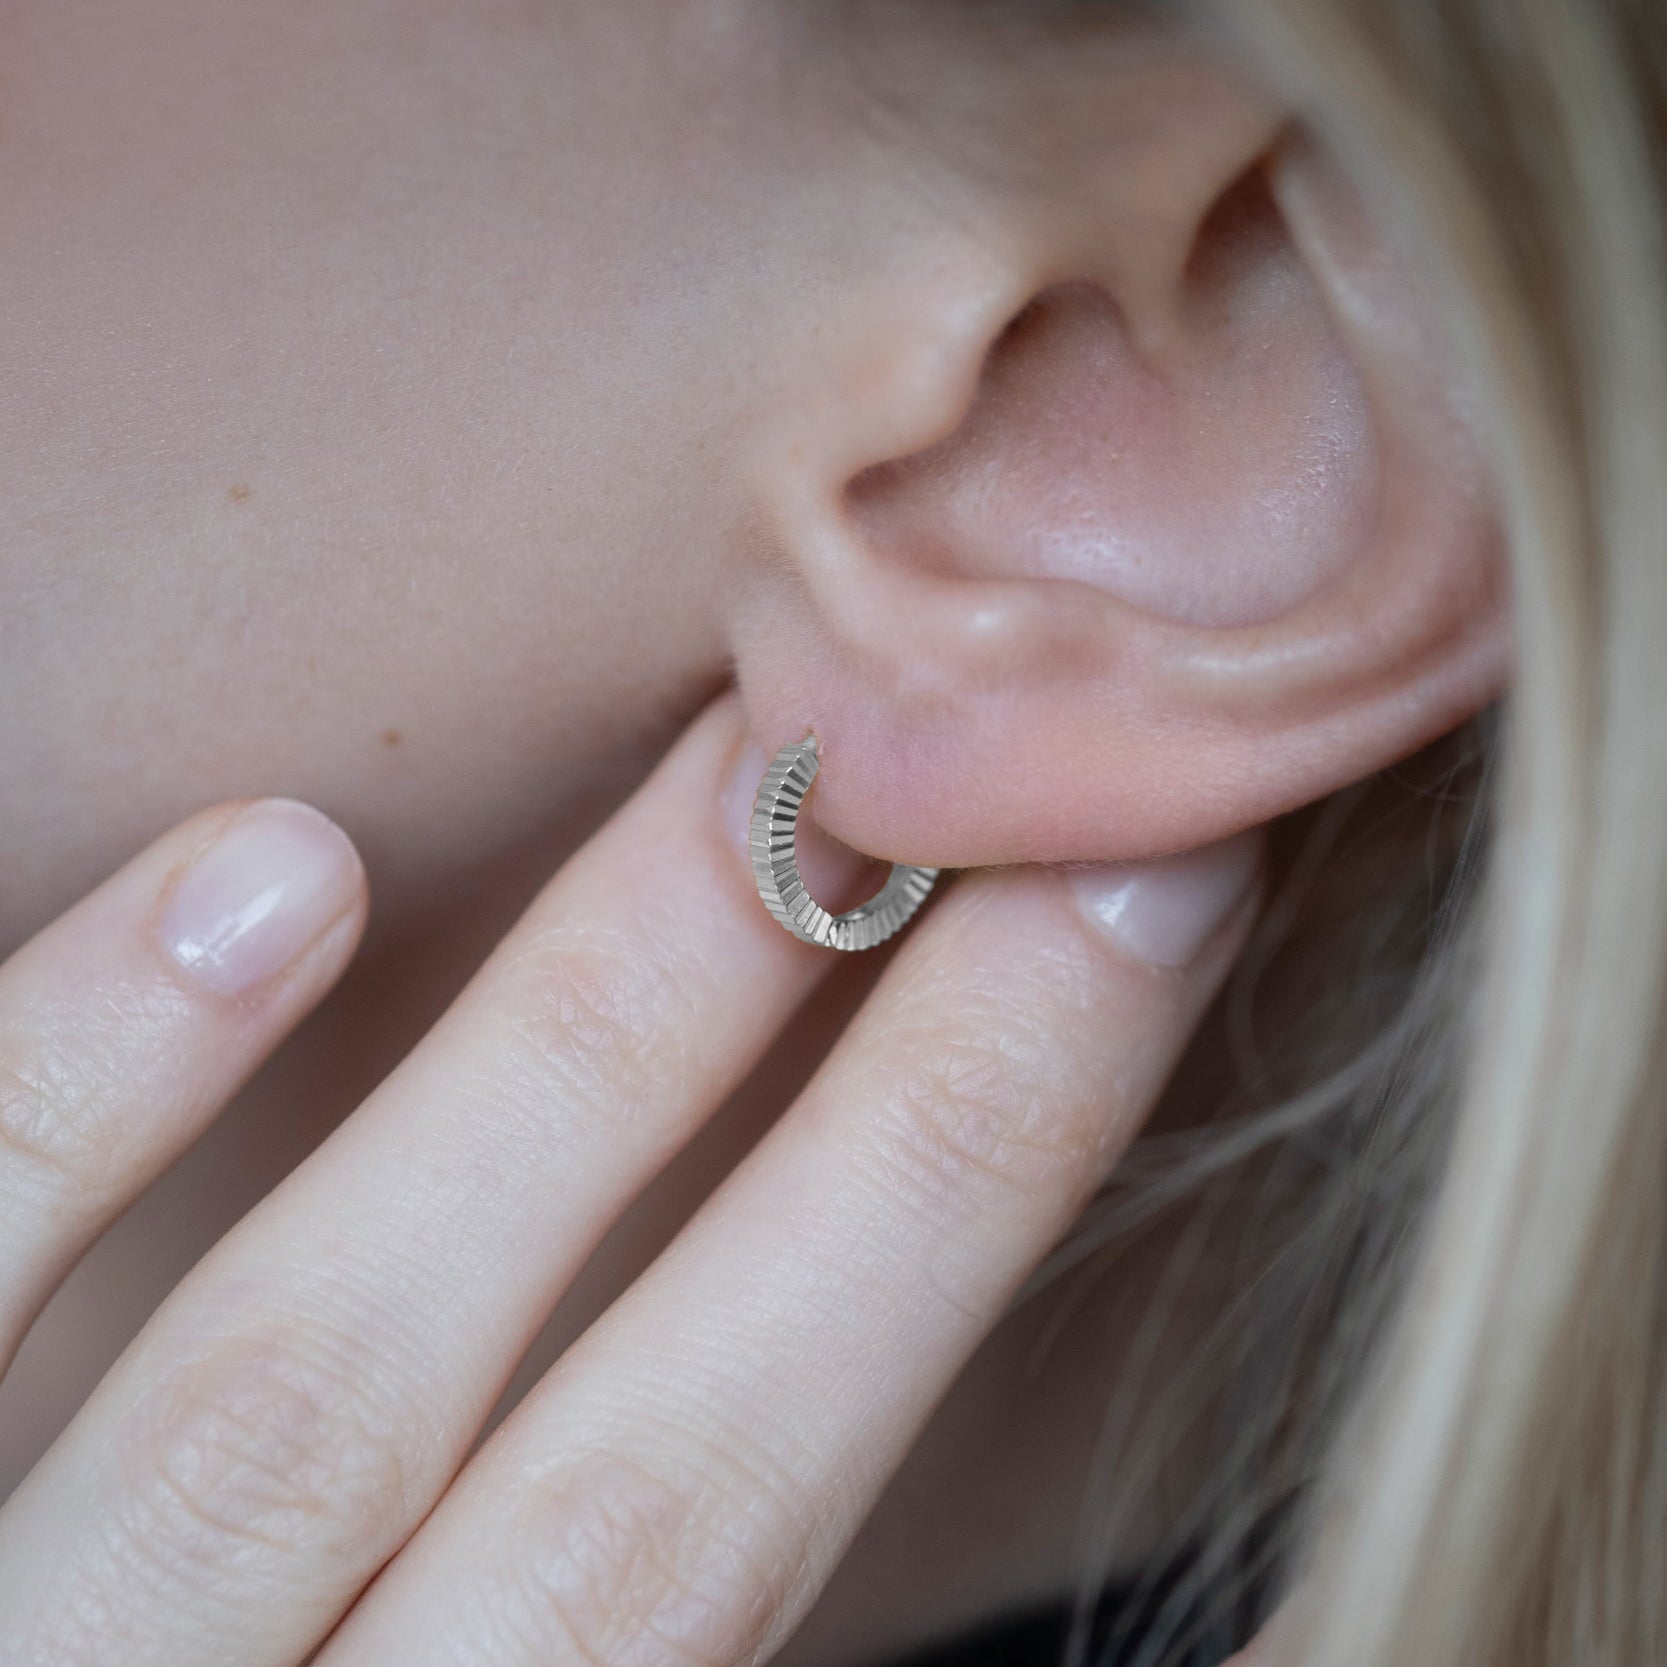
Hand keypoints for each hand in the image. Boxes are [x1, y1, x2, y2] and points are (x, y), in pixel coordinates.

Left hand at [0, 692, 1260, 1666]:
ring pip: (291, 1395)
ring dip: (544, 1076)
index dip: (975, 1197)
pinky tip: (261, 866)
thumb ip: (619, 1613)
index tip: (1131, 910)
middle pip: (638, 1482)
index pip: (753, 1515)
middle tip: (1023, 801)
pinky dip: (67, 1110)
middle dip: (887, 1118)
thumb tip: (866, 1424)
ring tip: (733, 784)